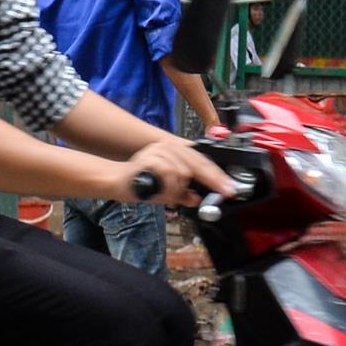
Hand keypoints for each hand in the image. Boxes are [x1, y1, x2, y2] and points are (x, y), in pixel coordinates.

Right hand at [119, 138, 234, 206]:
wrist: (116, 182)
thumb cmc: (141, 183)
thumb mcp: (168, 191)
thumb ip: (183, 193)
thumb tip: (197, 199)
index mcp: (175, 150)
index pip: (202, 161)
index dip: (218, 175)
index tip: (230, 188)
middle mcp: (169, 146)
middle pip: (199, 162)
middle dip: (213, 180)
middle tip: (224, 191)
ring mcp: (159, 150)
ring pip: (184, 172)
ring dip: (178, 190)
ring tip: (166, 196)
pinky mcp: (150, 158)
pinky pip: (170, 176)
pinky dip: (168, 189)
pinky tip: (160, 193)